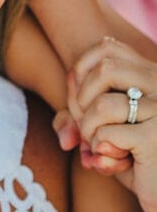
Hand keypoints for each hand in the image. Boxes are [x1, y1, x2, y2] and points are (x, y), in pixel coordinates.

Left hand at [72, 37, 156, 211]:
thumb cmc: (139, 164)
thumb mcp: (107, 134)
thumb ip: (81, 120)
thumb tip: (63, 136)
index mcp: (152, 76)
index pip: (108, 47)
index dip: (83, 67)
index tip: (80, 98)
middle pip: (103, 69)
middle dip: (81, 100)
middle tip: (87, 127)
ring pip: (102, 104)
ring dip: (88, 129)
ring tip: (98, 146)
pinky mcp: (154, 136)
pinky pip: (107, 134)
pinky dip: (100, 149)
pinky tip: (116, 160)